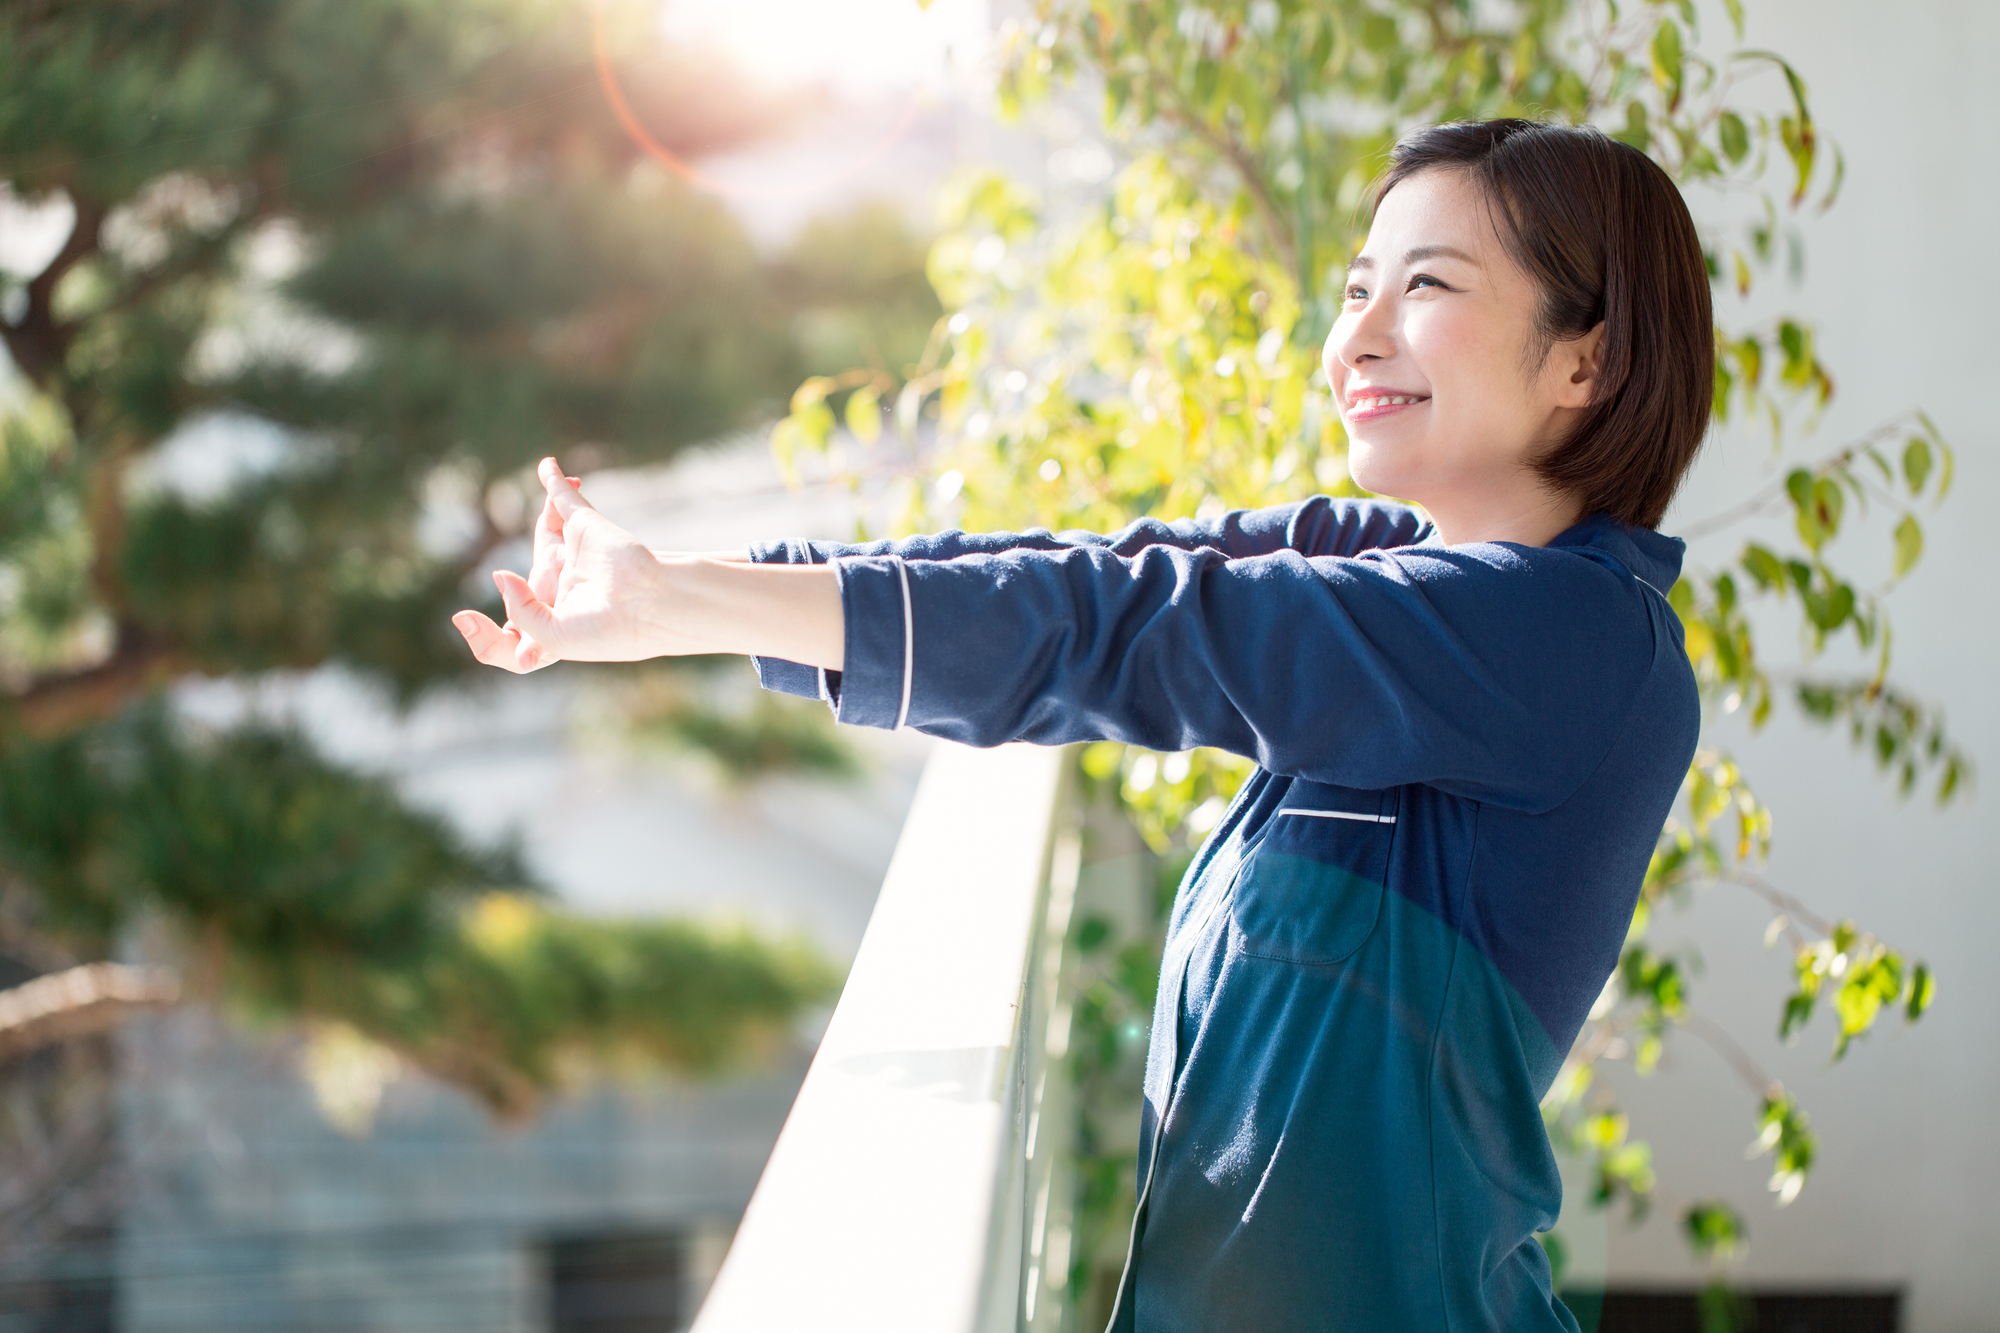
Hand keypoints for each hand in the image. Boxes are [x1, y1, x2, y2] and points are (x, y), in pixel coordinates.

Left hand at [453, 458, 680, 671]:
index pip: (516, 629)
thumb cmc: (605, 630)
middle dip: (518, 591)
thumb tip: (501, 574)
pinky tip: (548, 466)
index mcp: (557, 622)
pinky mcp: (584, 526)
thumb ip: (519, 611)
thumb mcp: (549, 640)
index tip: (463, 618)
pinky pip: (562, 498)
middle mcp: (564, 589)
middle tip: (470, 614)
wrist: (649, 606)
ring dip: (548, 520)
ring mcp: (575, 556)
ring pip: (549, 531)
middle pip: (535, 582)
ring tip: (550, 520)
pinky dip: (555, 481)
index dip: (485, 633)